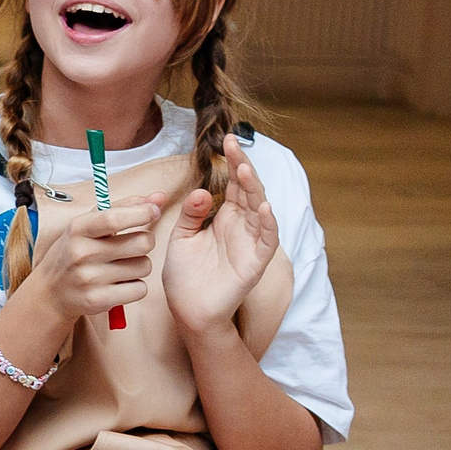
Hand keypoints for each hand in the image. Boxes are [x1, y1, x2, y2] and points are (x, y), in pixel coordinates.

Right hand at [27, 195, 165, 325]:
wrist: (50, 291)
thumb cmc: (75, 251)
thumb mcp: (89, 225)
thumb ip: (124, 208)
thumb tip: (159, 197)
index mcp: (78, 229)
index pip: (115, 218)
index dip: (142, 212)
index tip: (154, 210)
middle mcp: (81, 253)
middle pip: (141, 243)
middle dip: (146, 241)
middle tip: (134, 244)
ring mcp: (89, 279)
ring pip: (144, 267)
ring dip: (140, 265)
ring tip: (123, 266)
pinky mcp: (98, 300)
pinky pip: (140, 289)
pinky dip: (136, 286)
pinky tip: (120, 284)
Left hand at [164, 139, 279, 337]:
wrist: (188, 309)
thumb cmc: (186, 273)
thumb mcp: (182, 236)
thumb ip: (191, 213)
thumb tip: (202, 190)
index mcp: (225, 218)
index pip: (232, 184)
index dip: (232, 163)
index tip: (226, 140)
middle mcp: (241, 226)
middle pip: (248, 191)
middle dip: (242, 167)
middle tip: (234, 144)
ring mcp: (250, 243)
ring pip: (260, 210)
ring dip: (255, 190)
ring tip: (245, 170)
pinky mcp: (255, 262)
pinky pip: (267, 240)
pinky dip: (268, 223)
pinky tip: (265, 206)